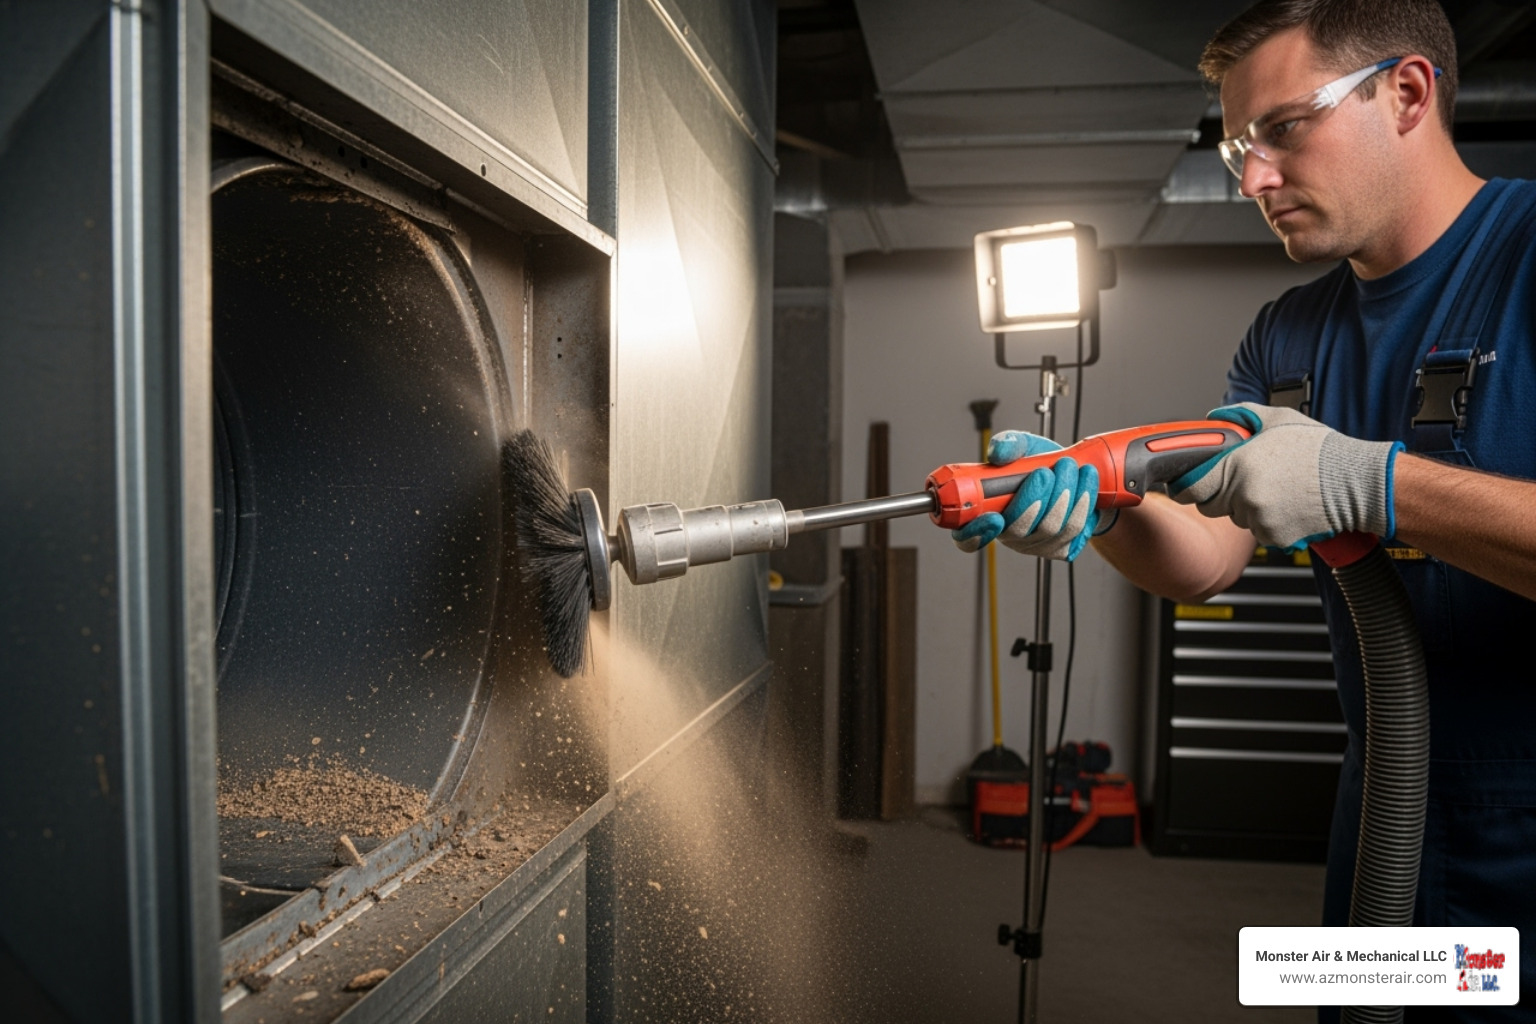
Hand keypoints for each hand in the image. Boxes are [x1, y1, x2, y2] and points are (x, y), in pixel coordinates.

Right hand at [951, 430, 1101, 561]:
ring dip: (1063, 494)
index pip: (967, 538)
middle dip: (1035, 498)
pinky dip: (1082, 501)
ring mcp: (1036, 544)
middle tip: (1046, 472)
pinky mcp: (1063, 547)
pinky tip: (1086, 481)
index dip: (976, 534)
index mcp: (987, 514)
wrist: (1079, 477)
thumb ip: (1009, 444)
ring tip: (1070, 467)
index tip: (994, 517)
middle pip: (1018, 529)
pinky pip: (1073, 529)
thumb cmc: (1043, 465)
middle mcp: (1009, 534)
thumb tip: (998, 452)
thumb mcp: (1025, 448)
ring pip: (1049, 527)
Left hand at [1167, 402, 1401, 549]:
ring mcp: (1258, 519)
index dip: (1185, 487)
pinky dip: (1268, 521)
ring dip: (1247, 507)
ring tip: (1277, 488)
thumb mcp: (1278, 419)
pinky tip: (1287, 504)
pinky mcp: (1274, 536)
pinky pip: (1259, 531)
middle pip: (1211, 506)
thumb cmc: (1320, 451)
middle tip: (1244, 480)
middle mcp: (1244, 496)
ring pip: (1237, 518)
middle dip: (1220, 494)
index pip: (1191, 488)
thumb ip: (1240, 415)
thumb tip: (1216, 418)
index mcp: (1238, 467)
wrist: (1356, 482)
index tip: (1185, 485)